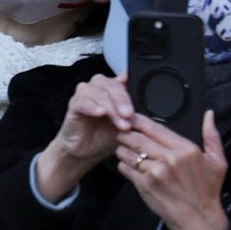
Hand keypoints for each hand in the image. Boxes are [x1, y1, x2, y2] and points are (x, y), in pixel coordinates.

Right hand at [36, 73, 133, 201]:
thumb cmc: (106, 136)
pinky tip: (101, 113)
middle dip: (123, 101)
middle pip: (113, 85)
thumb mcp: (128, 125)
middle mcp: (99, 87)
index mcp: (114, 88)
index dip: (133, 80)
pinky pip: (83, 102)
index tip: (142, 91)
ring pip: (100, 94)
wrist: (86, 152)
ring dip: (112, 108)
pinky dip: (93, 107)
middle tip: (130, 115)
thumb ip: (138, 113)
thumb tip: (155, 108)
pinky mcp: (74, 104)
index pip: (125, 77)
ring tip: (121, 123)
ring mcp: (86, 94)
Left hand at [116, 113, 229, 229]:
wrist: (200, 221)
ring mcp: (155, 172)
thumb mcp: (218, 161)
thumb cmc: (208, 191)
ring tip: (123, 148)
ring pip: (128, 152)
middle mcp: (169, 158)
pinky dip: (123, 164)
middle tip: (122, 133)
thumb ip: (211, 136)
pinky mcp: (144, 186)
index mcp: (186, 149)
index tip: (132, 119)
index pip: (154, 127)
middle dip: (126, 133)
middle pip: (137, 137)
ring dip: (123, 149)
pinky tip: (127, 165)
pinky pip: (126, 169)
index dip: (138, 121)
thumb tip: (209, 114)